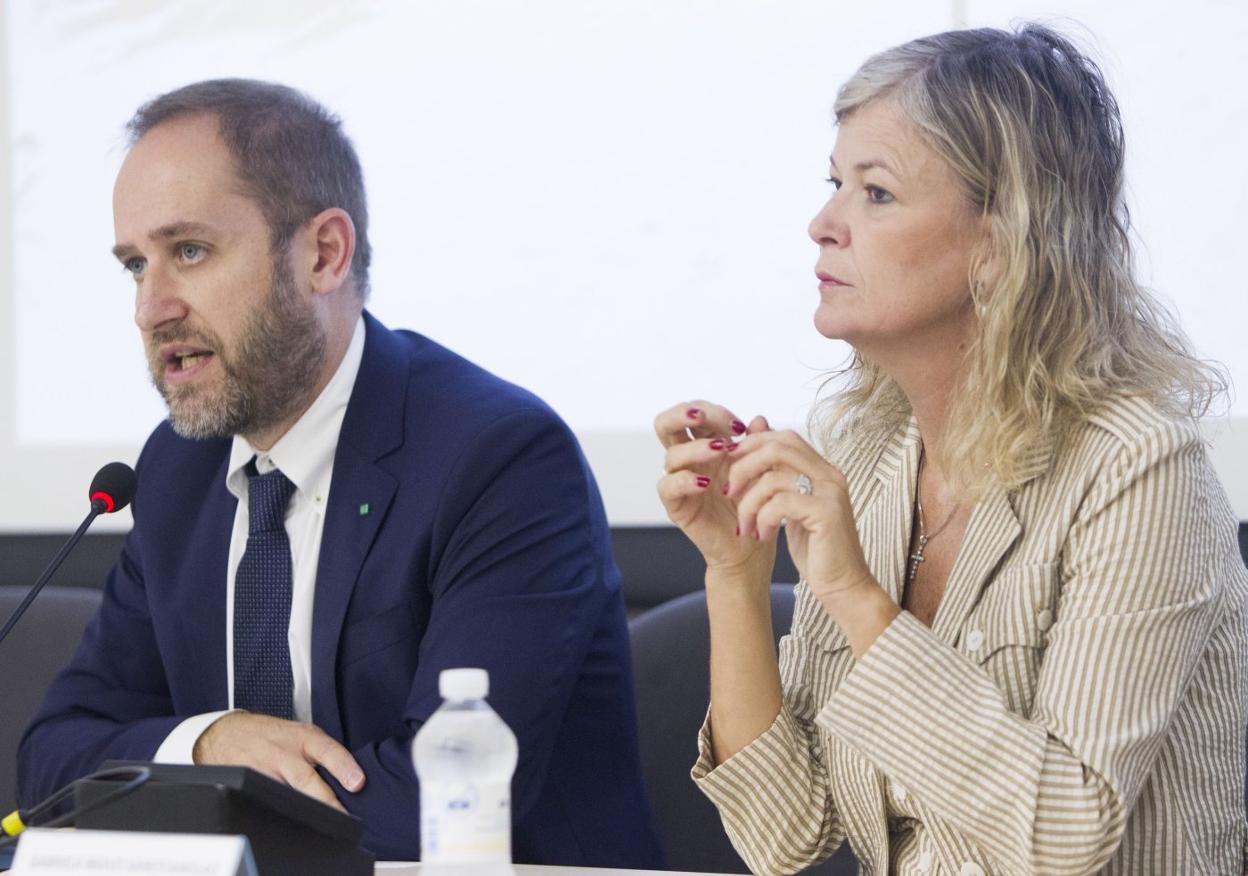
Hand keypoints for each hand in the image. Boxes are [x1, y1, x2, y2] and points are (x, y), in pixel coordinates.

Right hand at [193, 712, 364, 810]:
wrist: (229, 733)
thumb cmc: (273, 736)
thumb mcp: (302, 734)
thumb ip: (323, 754)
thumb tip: (350, 781)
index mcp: (304, 738)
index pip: (328, 750)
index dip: (343, 767)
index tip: (357, 783)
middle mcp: (284, 753)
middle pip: (305, 780)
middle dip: (324, 800)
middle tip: (341, 815)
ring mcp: (264, 771)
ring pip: (285, 795)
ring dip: (303, 810)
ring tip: (320, 823)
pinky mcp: (248, 785)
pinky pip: (267, 803)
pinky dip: (279, 812)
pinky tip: (290, 820)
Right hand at [654, 401, 772, 577]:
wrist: (751, 544)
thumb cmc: (755, 502)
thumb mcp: (761, 468)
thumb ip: (758, 444)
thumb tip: (759, 418)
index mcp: (705, 443)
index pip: (694, 413)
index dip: (712, 411)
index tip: (738, 426)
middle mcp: (688, 458)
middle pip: (665, 424)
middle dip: (683, 414)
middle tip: (703, 418)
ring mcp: (678, 480)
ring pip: (671, 454)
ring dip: (695, 448)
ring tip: (719, 451)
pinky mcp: (675, 504)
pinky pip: (667, 486)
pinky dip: (685, 480)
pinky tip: (705, 482)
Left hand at [725, 430, 875, 602]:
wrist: (844, 586)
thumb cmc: (817, 551)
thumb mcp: (793, 511)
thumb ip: (779, 483)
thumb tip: (752, 457)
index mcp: (824, 471)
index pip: (785, 438)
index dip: (753, 444)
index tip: (730, 464)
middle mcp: (830, 475)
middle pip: (777, 447)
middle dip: (744, 466)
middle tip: (728, 491)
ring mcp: (830, 492)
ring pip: (772, 478)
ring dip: (749, 503)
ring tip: (746, 526)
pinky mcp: (825, 513)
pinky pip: (779, 503)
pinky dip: (762, 519)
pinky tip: (763, 535)